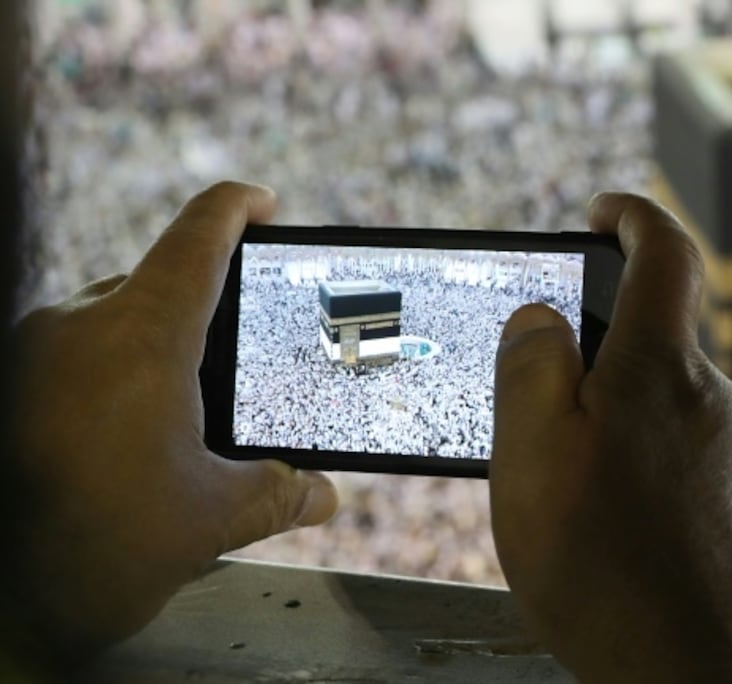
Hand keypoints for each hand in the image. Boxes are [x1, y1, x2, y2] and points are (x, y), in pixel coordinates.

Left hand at [2, 182, 337, 667]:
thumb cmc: (105, 548)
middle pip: (153, 282)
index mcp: (141, 335)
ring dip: (145, 348)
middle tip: (229, 357)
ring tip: (173, 410)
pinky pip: (67, 353)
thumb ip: (282, 491)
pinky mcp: (7, 380)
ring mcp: (29, 350)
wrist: (4, 603)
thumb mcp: (216, 517)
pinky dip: (103, 373)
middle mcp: (75, 325)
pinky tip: (121, 431)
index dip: (237, 209)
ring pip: (106, 320)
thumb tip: (322, 493)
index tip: (261, 205)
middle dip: (197, 312)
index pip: (198, 236)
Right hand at [490, 193, 731, 681]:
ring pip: (668, 412)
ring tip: (575, 501)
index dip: (633, 218)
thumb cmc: (609, 572)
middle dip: (599, 362)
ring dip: (619, 432)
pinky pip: (689, 463)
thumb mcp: (533, 458)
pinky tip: (619, 536)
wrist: (708, 675)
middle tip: (544, 416)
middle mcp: (719, 400)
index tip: (604, 213)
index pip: (666, 253)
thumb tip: (543, 320)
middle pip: (655, 345)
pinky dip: (648, 476)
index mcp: (664, 370)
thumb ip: (533, 370)